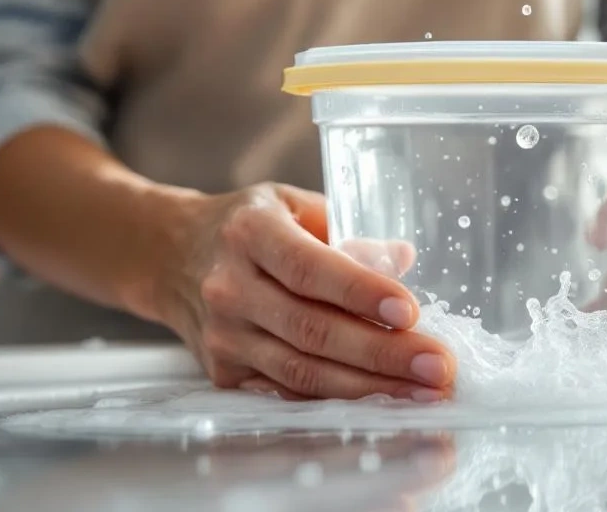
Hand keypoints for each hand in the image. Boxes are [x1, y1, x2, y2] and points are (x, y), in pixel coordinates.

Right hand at [160, 183, 456, 400]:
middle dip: (382, 353)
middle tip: (438, 367)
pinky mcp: (222, 371)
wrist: (168, 256)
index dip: (361, 293)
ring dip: (370, 387)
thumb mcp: (292, 205)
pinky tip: (382, 401)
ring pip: (302, 371)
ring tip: (424, 391)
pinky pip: (288, 390)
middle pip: (312, 330)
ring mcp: (223, 335)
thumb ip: (346, 229)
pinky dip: (338, 399)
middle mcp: (230, 287)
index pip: (310, 269)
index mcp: (250, 233)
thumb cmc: (248, 226)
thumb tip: (402, 259)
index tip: (412, 311)